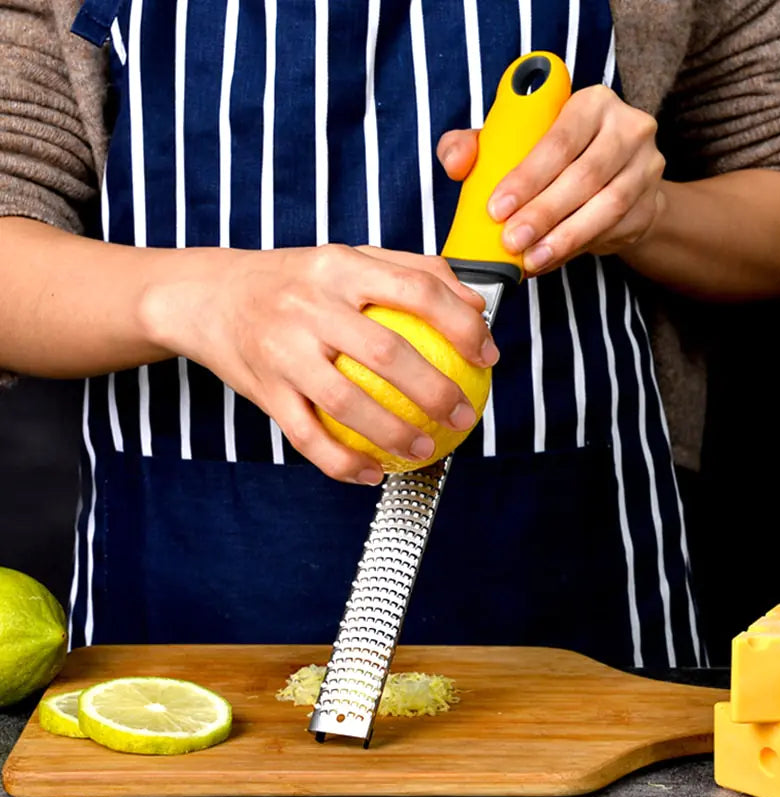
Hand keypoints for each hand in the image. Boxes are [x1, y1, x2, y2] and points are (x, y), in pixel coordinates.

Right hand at [140, 244, 497, 484]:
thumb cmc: (293, 281)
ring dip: (395, 435)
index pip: (416, 289)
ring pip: (346, 403)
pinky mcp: (262, 389)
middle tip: (464, 416)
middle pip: (386, 353)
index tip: (488, 356)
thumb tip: (475, 307)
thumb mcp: (348, 259)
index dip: (462, 324)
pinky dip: (343, 464)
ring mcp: (282, 348)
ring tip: (427, 449)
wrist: (210, 296)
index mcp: (339, 265)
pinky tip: (373, 473)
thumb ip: (412, 270)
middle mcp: (309, 304)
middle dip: (437, 392)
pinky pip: (307, 437)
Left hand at [437, 85, 665, 274]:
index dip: (527, 177)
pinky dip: (576, 250)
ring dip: (564, 238)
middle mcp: (628, 128)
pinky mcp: (651, 205)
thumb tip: (456, 161)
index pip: (559, 141)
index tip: (496, 208)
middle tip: (510, 241)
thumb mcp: (511, 144)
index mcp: (591, 103)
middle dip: (543, 213)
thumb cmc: (553, 158)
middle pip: (584, 176)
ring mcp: (646, 168)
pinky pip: (613, 230)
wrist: (610, 180)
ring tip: (530, 258)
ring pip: (606, 207)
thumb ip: (475, 146)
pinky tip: (549, 260)